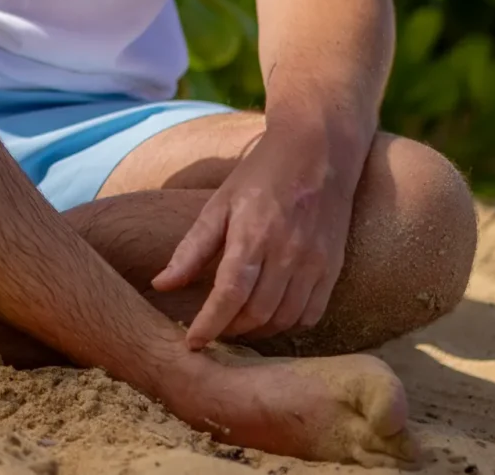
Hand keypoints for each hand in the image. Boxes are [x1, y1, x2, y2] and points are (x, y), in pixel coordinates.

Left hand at [151, 122, 356, 348]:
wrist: (318, 152)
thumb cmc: (261, 176)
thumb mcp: (219, 204)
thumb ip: (191, 248)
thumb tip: (161, 285)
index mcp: (254, 234)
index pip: (230, 295)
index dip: (209, 325)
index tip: (191, 344)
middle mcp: (288, 253)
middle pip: (256, 314)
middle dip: (229, 331)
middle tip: (211, 332)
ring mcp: (314, 263)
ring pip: (284, 320)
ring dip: (257, 332)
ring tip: (236, 326)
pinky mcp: (332, 268)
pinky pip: (311, 315)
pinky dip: (288, 325)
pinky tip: (269, 318)